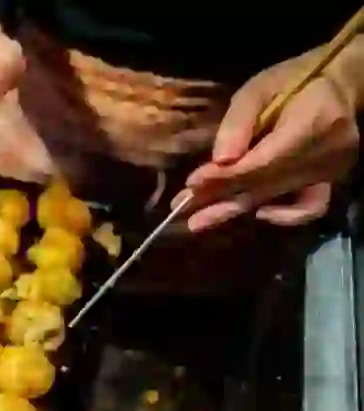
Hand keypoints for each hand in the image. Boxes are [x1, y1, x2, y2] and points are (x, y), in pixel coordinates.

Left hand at [176, 54, 360, 231]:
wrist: (340, 85)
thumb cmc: (295, 79)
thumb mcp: (261, 87)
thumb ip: (240, 122)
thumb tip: (220, 160)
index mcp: (312, 123)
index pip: (263, 161)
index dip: (226, 177)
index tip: (192, 184)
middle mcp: (326, 154)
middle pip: (265, 184)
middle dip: (219, 197)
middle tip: (180, 208)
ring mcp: (332, 170)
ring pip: (277, 197)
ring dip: (235, 210)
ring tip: (200, 221)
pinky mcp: (333, 179)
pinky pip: (310, 207)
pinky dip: (284, 215)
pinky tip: (257, 213)